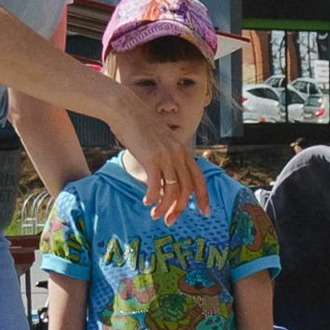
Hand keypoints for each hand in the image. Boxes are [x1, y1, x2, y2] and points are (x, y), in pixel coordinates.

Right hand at [104, 89, 209, 221]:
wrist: (124, 108)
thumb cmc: (137, 125)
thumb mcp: (159, 141)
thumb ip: (165, 157)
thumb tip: (162, 178)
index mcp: (182, 150)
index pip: (199, 178)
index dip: (204, 197)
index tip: (205, 212)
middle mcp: (178, 154)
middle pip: (187, 189)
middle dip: (180, 209)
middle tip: (170, 221)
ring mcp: (166, 156)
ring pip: (172, 191)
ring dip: (165, 207)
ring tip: (155, 215)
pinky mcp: (151, 158)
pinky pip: (156, 186)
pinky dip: (152, 198)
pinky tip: (146, 202)